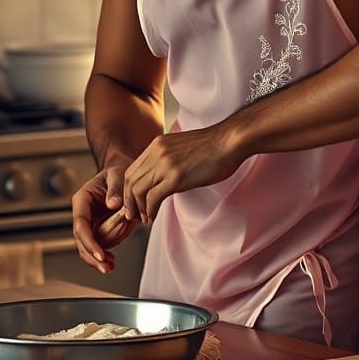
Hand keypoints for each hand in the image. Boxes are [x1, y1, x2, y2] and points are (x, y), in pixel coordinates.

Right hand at [71, 163, 136, 273]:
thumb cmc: (118, 171)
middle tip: (106, 266)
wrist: (123, 173)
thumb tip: (113, 204)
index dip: (89, 241)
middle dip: (92, 255)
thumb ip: (116, 187)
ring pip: (87, 247)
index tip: (100, 253)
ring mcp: (90, 224)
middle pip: (81, 240)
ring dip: (97, 259)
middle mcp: (82, 213)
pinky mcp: (98, 230)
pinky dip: (103, 256)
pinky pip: (98, 247)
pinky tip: (112, 262)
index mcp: (82, 200)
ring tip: (110, 266)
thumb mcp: (118, 174)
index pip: (81, 224)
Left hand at [122, 126, 242, 224]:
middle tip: (133, 214)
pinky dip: (150, 210)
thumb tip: (164, 177)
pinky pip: (153, 197)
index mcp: (157, 144)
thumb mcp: (182, 147)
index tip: (133, 202)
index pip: (132, 169)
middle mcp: (157, 153)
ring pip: (138, 190)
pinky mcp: (176, 177)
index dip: (129, 189)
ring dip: (139, 208)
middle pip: (130, 181)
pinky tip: (153, 215)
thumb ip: (168, 158)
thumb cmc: (213, 146)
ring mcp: (165, 165)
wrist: (229, 141)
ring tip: (144, 218)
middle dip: (129, 201)